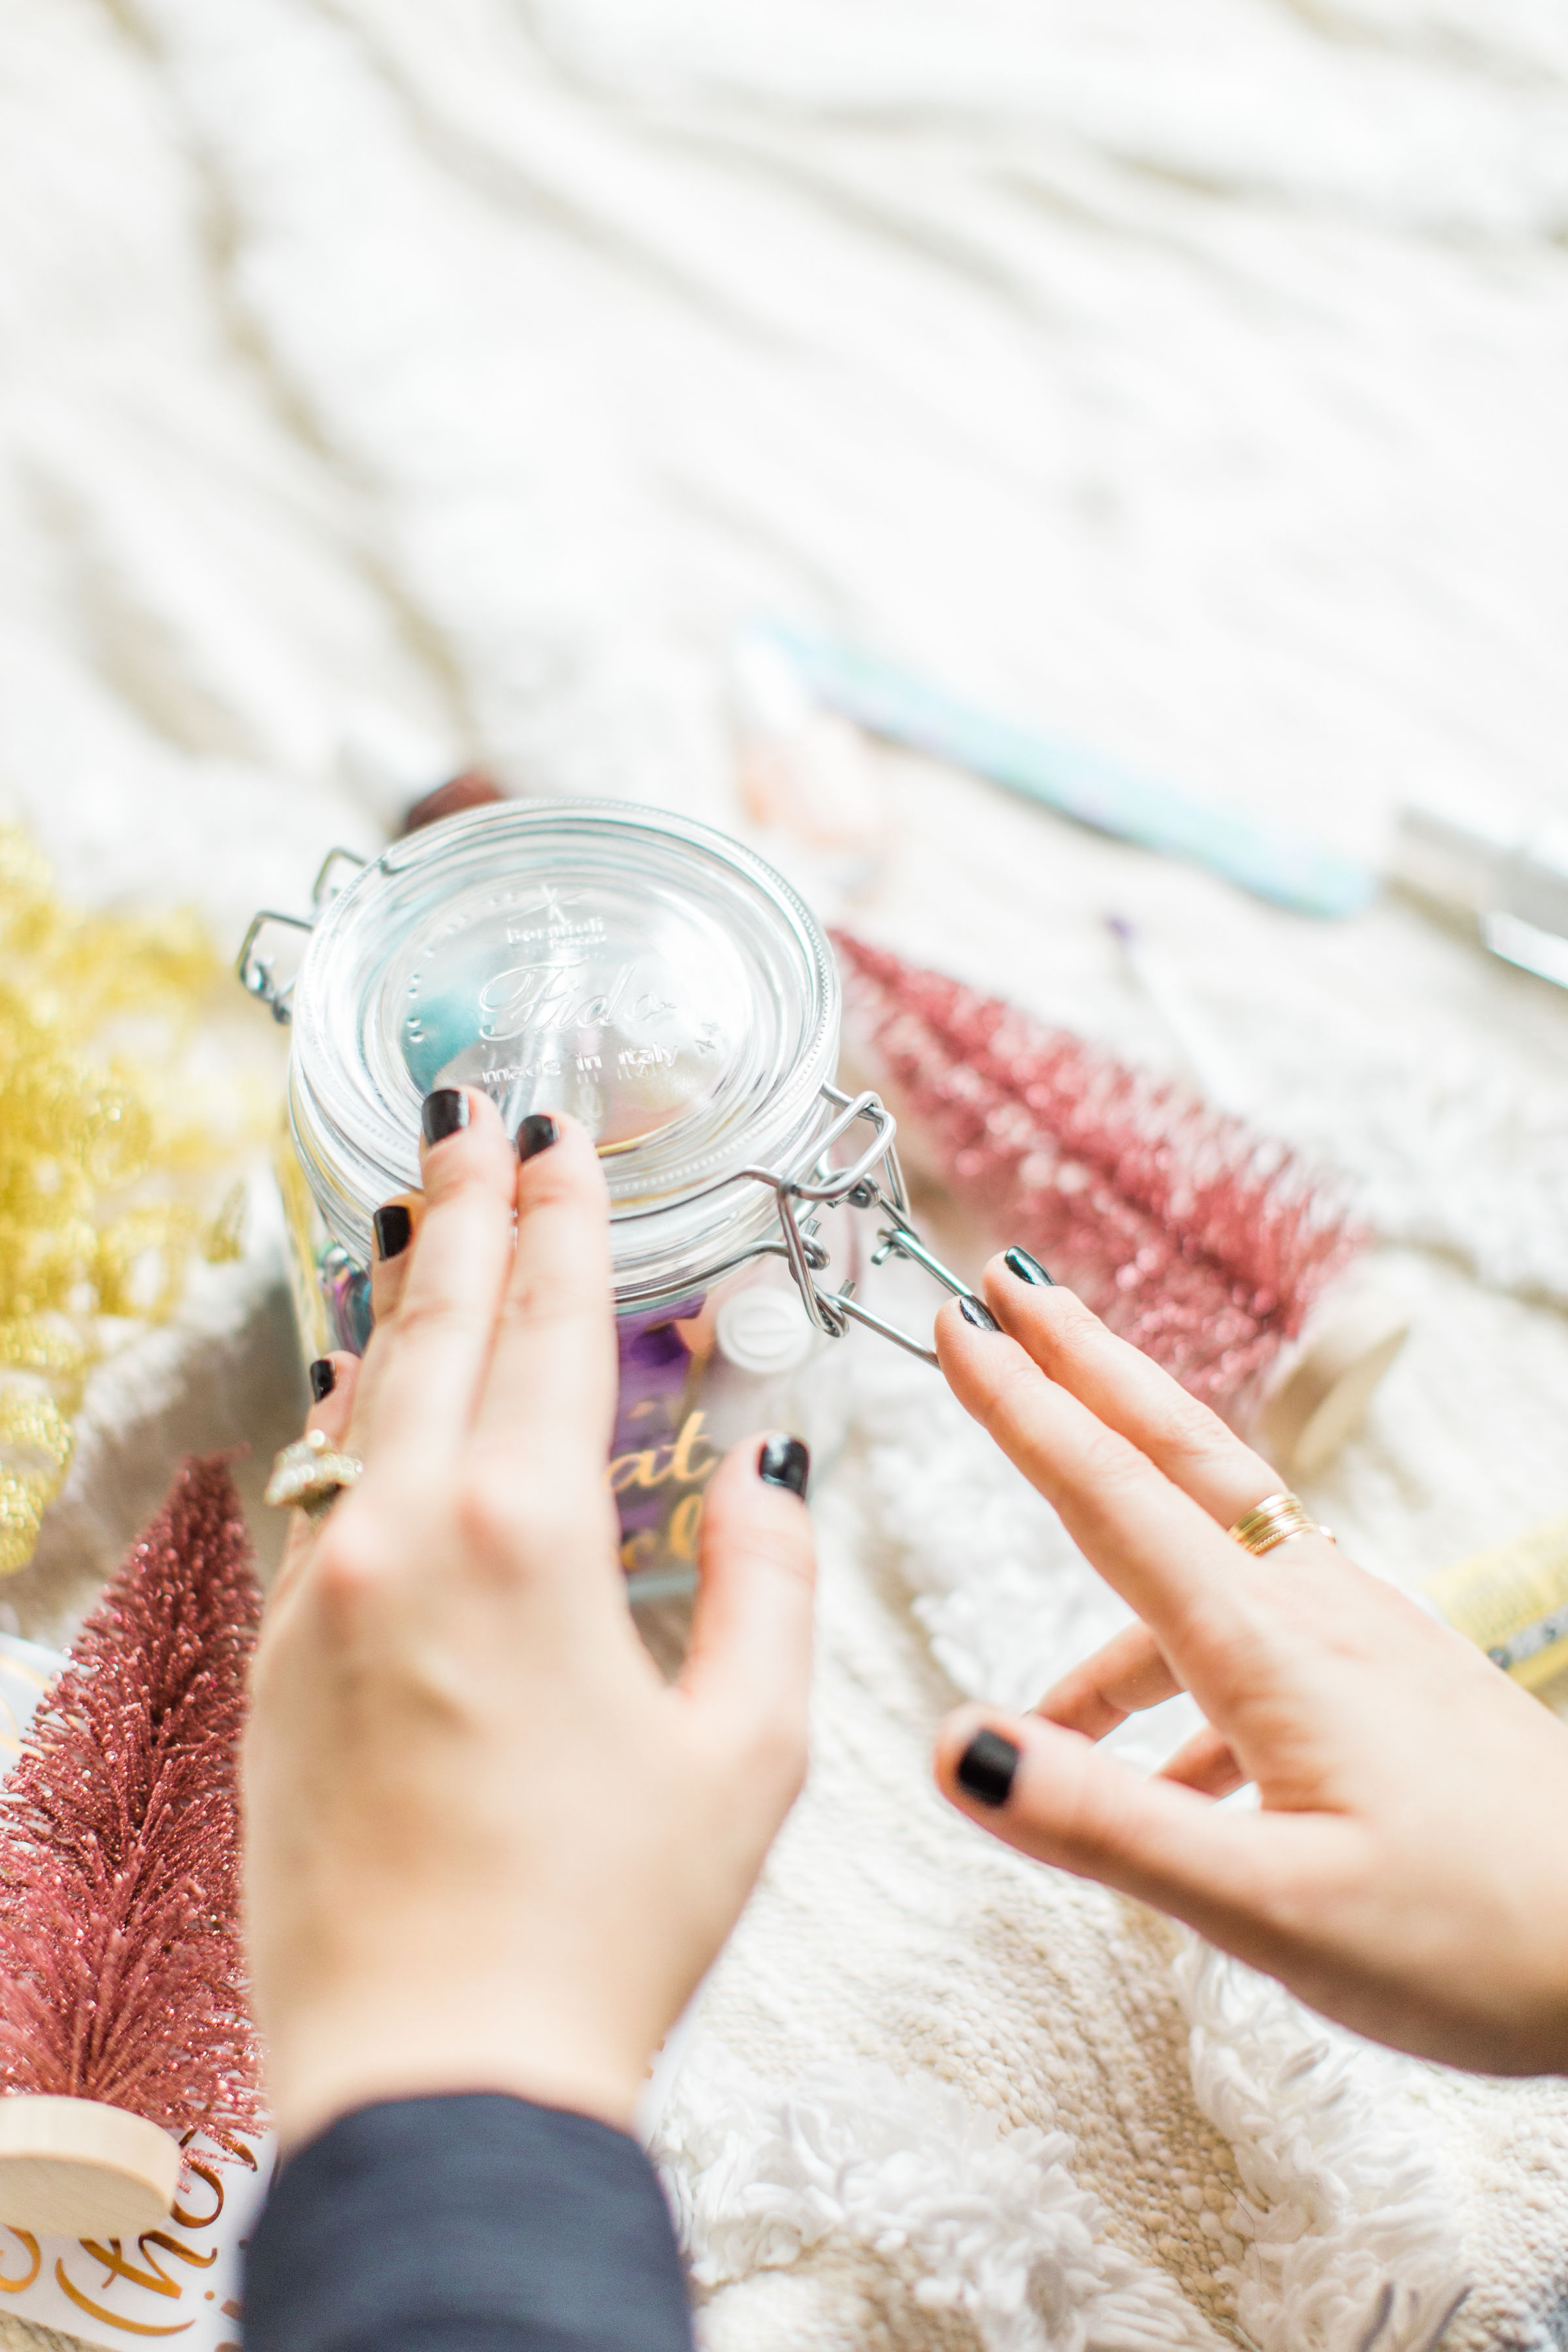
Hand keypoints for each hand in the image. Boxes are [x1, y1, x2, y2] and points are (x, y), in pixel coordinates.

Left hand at [244, 1094, 815, 2150]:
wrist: (435, 2078)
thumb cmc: (608, 1919)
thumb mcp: (748, 1748)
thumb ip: (769, 1581)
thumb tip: (769, 1470)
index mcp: (523, 1533)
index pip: (551, 1323)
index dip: (565, 1211)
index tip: (563, 1125)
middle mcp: (400, 1533)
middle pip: (437, 1324)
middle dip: (465, 1207)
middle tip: (469, 1111)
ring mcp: (319, 1595)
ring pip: (360, 1398)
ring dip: (400, 1298)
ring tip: (415, 1215)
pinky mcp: (278, 1666)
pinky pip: (320, 1488)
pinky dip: (351, 1411)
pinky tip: (363, 1391)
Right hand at [932, 1257, 1567, 2074]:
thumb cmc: (1478, 1938)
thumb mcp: (1270, 1908)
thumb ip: (1106, 1823)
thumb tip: (957, 1745)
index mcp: (1269, 1648)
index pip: (1113, 1496)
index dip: (1023, 1407)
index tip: (960, 1325)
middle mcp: (1314, 1613)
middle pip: (1176, 1455)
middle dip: (1083, 1369)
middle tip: (1009, 1293)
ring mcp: (1362, 1639)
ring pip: (1210, 1555)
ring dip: (1119, 1569)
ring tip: (1045, 1707)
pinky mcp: (1392, 1682)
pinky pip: (1256, 1638)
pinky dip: (1183, 1680)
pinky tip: (1171, 1784)